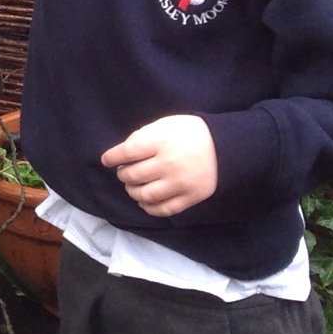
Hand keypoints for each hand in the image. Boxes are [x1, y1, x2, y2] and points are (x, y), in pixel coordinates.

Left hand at [101, 114, 218, 216]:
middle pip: (133, 175)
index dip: (112, 157)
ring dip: (133, 192)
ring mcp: (180, 183)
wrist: (226, 147)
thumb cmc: (191, 132)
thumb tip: (124, 151)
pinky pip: (164, 209)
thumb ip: (144, 135)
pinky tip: (145, 201)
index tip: (106, 160)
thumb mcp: (167, 124)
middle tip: (124, 172)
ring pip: (145, 195)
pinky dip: (149, 208)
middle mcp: (169, 164)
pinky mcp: (191, 197)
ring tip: (132, 186)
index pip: (128, 152)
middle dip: (123, 174)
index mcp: (162, 142)